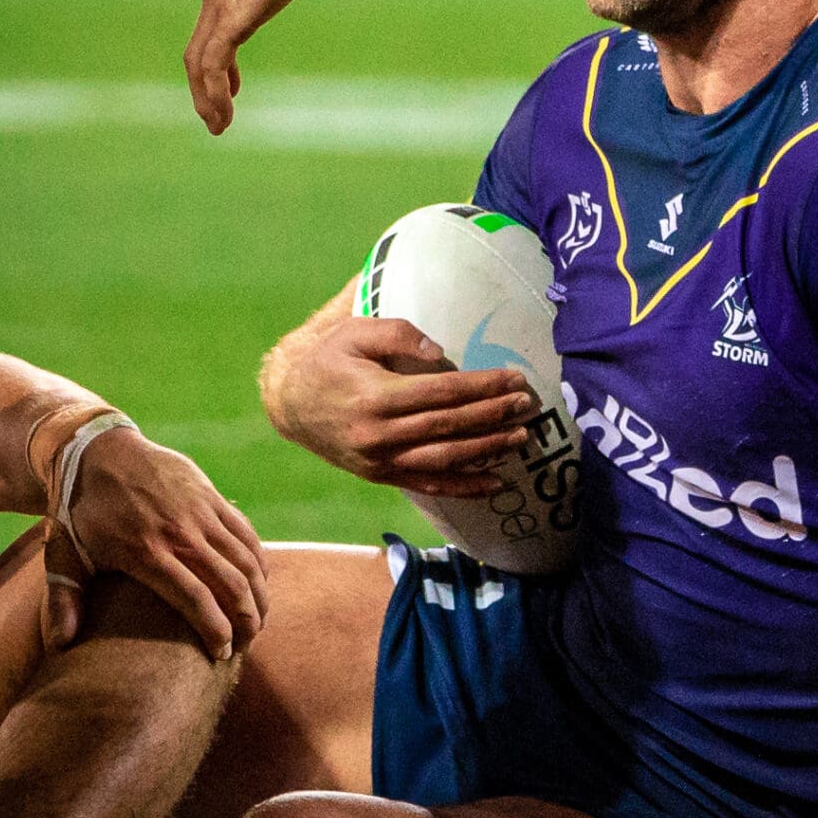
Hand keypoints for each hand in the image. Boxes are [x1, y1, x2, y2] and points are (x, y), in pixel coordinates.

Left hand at [42, 427, 269, 661]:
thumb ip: (64, 599)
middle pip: (230, 583)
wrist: (96, 451)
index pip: (196, 600)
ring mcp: (199, 512)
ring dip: (259, 593)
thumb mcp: (63, 555)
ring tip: (260, 619)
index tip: (221, 654)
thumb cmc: (79, 511)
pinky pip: (244, 532)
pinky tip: (259, 581)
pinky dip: (258, 559)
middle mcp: (180, 534)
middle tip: (248, 643)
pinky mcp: (210, 496)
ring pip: (245, 559)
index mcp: (146, 553)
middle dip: (247, 619)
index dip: (216, 631)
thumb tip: (61, 645)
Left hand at [186, 0, 360, 132]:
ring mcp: (220, 10)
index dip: (223, 61)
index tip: (231, 86)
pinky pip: (210, 67)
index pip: (219, 30)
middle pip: (200, 51)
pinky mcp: (228, 21)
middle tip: (217, 115)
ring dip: (206, 98)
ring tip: (218, 127)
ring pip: (199, 64)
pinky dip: (212, 94)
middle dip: (206, 85)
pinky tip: (222, 117)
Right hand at [261, 290, 535, 492]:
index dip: (483, 387)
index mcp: (376, 396)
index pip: (442, 393)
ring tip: (520, 438)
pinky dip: (463, 486)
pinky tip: (494, 482)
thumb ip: (397, 334)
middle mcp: (379, 434)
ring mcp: (380, 460)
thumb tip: (440, 352)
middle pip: (449, 426)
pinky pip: (428, 485)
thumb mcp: (355, 332)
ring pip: (444, 459)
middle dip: (493, 415)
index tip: (514, 380)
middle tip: (528, 406)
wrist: (289, 403)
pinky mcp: (380, 476)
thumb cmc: (328, 360)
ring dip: (486, 450)